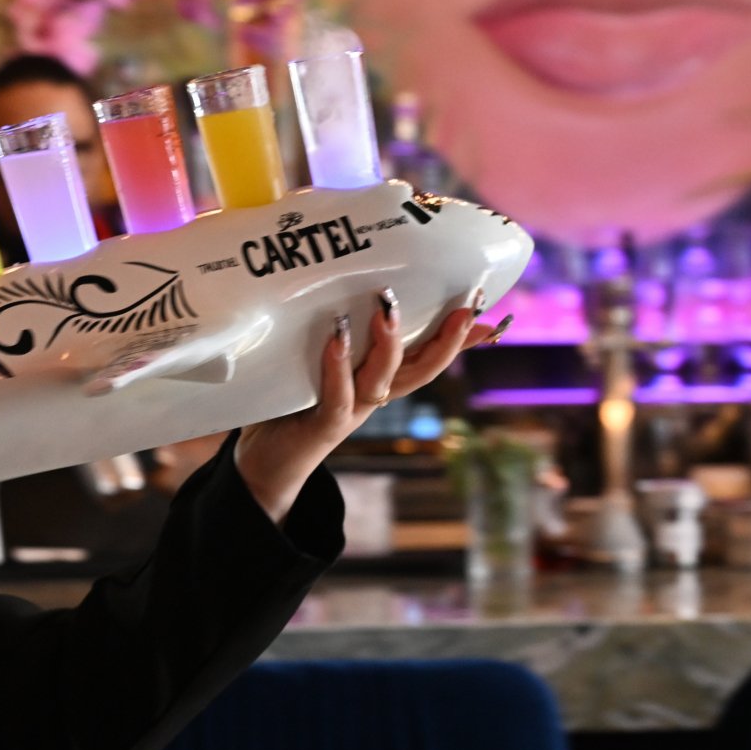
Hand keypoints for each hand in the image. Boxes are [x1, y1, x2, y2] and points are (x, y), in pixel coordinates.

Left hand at [235, 289, 505, 524]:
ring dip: (389, 345)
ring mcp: (351, 412)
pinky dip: (338, 369)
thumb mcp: (321, 360)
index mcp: (380, 379)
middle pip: (420, 370)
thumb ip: (338, 330)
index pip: (429, 354)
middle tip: (463, 307)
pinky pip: (337, 398)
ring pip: (383, 381)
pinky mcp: (322, 426)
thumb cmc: (293, 402)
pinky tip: (338, 339)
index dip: (460, 335)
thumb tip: (341, 287)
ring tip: (386, 309)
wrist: (267, 462)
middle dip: (446, 340)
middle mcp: (373, 396)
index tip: (484, 304)